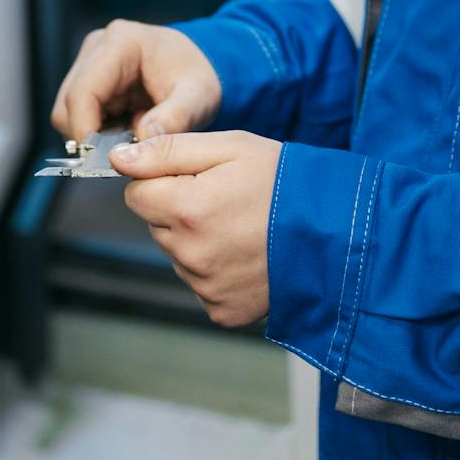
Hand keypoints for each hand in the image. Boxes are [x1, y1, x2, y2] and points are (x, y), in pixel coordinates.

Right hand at [50, 19, 221, 142]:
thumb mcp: (198, 99)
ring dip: (95, 135)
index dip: (85, 129)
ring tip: (132, 136)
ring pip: (67, 113)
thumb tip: (142, 141)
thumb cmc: (199, 76)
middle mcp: (97, 48)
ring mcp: (89, 63)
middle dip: (92, 136)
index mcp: (122, 42)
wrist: (203, 65)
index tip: (103, 159)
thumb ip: (174, 119)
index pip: (83, 91)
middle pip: (68, 105)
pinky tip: (126, 130)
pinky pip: (77, 116)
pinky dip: (98, 132)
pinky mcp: (89, 80)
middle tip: (126, 152)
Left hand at [114, 131, 280, 327]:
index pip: (135, 194)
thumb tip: (119, 159)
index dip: (162, 180)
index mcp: (187, 209)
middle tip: (226, 200)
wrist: (339, 233)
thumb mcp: (231, 148)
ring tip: (242, 227)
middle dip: (179, 210)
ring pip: (178, 255)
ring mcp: (207, 287)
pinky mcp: (223, 311)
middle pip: (156, 226)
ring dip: (197, 240)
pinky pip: (201, 284)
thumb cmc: (287, 183)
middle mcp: (191, 254)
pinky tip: (247, 254)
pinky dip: (217, 270)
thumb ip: (169, 151)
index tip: (195, 177)